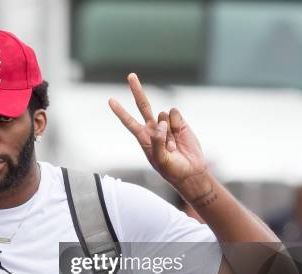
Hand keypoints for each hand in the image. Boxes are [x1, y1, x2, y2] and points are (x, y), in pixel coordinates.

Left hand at [108, 73, 207, 187]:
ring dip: (168, 130)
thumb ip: (157, 142)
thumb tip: (160, 123)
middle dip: (137, 90)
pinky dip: (176, 123)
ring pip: (162, 114)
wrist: (190, 170)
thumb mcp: (160, 160)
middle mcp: (153, 128)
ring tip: (172, 146)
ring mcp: (166, 124)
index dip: (120, 111)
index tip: (110, 100)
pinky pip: (174, 113)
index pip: (129, 122)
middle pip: (143, 105)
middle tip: (130, 75)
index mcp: (143, 138)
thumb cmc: (172, 169)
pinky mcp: (179, 122)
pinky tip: (179, 135)